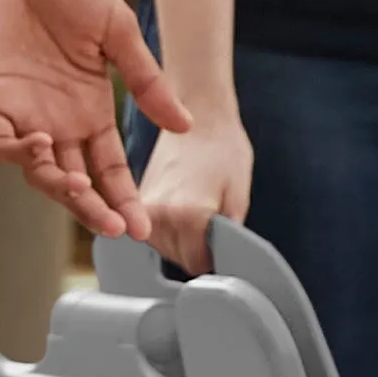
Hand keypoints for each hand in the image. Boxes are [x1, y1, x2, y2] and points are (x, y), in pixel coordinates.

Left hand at [0, 0, 185, 242]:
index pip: (111, 166)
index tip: (144, 228)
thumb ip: (146, 80)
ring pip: (40, 170)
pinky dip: (21, 153)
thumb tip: (185, 125)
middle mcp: (59, 118)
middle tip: (116, 228)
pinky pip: (1, 141)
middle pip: (78, 180)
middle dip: (96, 208)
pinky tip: (43, 148)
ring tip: (80, 190)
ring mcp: (23, 110)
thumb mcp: (118, 31)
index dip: (125, 197)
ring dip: (60, 187)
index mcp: (92, 106)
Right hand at [133, 97, 252, 276]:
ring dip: (181, 240)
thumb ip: (231, 235)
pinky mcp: (137, 200)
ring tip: (196, 210)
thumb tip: (225, 263)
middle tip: (212, 220)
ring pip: (163, 248)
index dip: (215, 259)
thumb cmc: (223, 146)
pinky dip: (168, 229)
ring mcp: (143, 207)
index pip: (198, 264)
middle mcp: (159, 215)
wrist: (198, 112)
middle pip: (178, 259)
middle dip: (197, 249)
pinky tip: (182, 208)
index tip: (223, 244)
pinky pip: (153, 231)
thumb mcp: (241, 194)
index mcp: (188, 215)